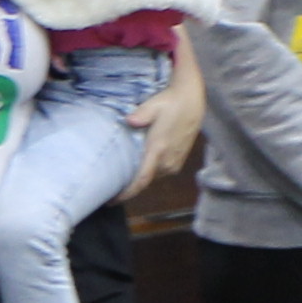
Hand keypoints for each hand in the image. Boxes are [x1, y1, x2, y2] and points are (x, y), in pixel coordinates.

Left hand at [126, 47, 206, 194]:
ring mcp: (174, 163)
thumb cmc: (170, 102)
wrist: (192, 101)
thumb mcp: (153, 105)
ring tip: (122, 178)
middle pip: (144, 181)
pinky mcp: (178, 161)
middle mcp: (167, 161)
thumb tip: (129, 121)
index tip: (112, 200)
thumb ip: (140, 115)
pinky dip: (148, 172)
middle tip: (109, 186)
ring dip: (139, 178)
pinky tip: (139, 167)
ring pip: (152, 177)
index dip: (127, 193)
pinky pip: (159, 172)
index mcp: (158, 150)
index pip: (141, 179)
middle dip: (128, 186)